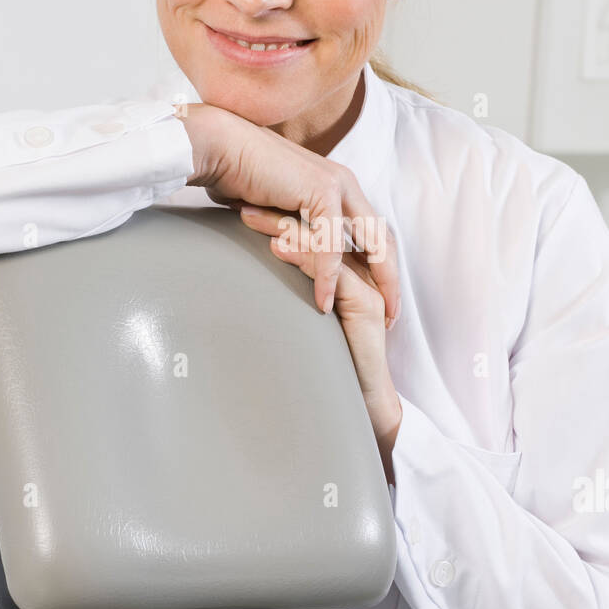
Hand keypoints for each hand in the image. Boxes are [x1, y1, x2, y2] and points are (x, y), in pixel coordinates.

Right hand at [177, 100, 399, 325]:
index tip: (380, 302)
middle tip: (391, 318)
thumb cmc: (237, 176)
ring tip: (374, 318)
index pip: (372, 232)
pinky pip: (330, 244)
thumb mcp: (275, 209)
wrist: (218, 146)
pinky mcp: (320, 190)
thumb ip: (292, 228)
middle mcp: (345, 184)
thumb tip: (288, 251)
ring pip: (371, 243)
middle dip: (391, 280)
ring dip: (376, 283)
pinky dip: (328, 276)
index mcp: (338, 187)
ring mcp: (337, 185)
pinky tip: (324, 302)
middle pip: (383, 239)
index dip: (380, 267)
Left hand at [238, 205, 402, 480]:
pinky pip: (338, 272)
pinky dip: (308, 258)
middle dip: (280, 212)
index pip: (315, 231)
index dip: (280, 216)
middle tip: (241, 203)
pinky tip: (278, 250)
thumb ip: (283, 300)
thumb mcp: (298, 325)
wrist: (361, 405)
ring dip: (289, 228)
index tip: (242, 206)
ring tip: (252, 219)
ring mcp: (369, 287)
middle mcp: (362, 272)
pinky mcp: (368, 306)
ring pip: (329, 244)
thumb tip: (240, 288)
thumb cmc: (326, 368)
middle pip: (321, 228)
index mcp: (347, 270)